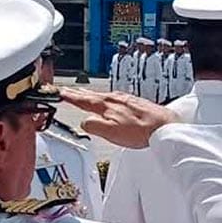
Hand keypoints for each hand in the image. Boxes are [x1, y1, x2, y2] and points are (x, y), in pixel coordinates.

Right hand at [60, 88, 177, 148]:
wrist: (163, 126)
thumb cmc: (140, 131)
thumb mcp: (110, 132)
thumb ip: (93, 126)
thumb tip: (84, 122)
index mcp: (105, 105)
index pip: (82, 100)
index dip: (68, 96)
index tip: (58, 92)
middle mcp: (114, 99)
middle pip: (90, 95)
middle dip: (76, 93)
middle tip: (65, 90)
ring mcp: (124, 99)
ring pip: (101, 95)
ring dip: (89, 94)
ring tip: (82, 94)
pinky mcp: (133, 103)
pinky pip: (112, 98)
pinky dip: (103, 98)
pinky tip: (107, 101)